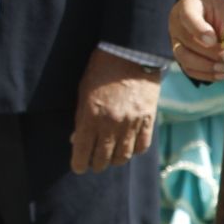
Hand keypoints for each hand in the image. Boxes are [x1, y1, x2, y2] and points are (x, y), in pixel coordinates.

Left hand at [69, 48, 160, 173]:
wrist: (130, 55)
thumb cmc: (100, 70)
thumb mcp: (83, 91)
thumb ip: (80, 117)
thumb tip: (76, 139)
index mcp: (91, 115)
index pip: (83, 149)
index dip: (79, 162)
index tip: (78, 168)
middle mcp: (111, 123)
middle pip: (103, 156)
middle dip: (96, 164)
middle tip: (93, 165)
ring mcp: (131, 123)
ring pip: (124, 155)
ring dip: (115, 160)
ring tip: (110, 160)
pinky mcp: (148, 120)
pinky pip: (142, 145)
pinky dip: (135, 151)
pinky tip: (129, 149)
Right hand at [170, 0, 223, 82]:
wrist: (203, 10)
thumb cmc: (214, 9)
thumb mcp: (223, 9)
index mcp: (187, 6)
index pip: (187, 17)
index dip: (199, 30)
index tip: (213, 40)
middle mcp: (176, 23)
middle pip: (186, 41)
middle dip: (210, 53)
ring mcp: (175, 40)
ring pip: (183, 57)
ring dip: (205, 66)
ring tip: (223, 68)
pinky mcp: (180, 54)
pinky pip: (187, 68)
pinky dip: (204, 75)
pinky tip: (219, 75)